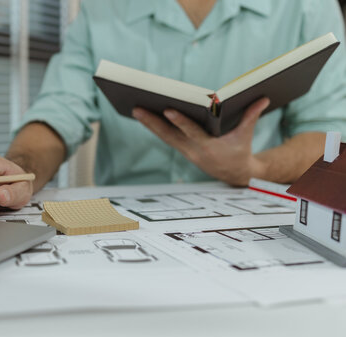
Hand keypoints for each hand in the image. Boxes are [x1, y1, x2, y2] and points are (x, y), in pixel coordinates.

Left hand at [132, 98, 269, 185]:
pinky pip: (165, 137)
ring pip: (163, 137)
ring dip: (149, 124)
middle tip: (137, 108)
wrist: (234, 174)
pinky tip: (144, 115)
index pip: (192, 132)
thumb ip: (251, 116)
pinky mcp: (181, 149)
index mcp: (209, 147)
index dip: (180, 122)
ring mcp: (185, 151)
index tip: (168, 110)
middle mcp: (193, 150)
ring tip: (136, 109)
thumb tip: (263, 97)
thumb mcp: (246, 135)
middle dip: (152, 122)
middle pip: (169, 135)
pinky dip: (154, 127)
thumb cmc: (240, 151)